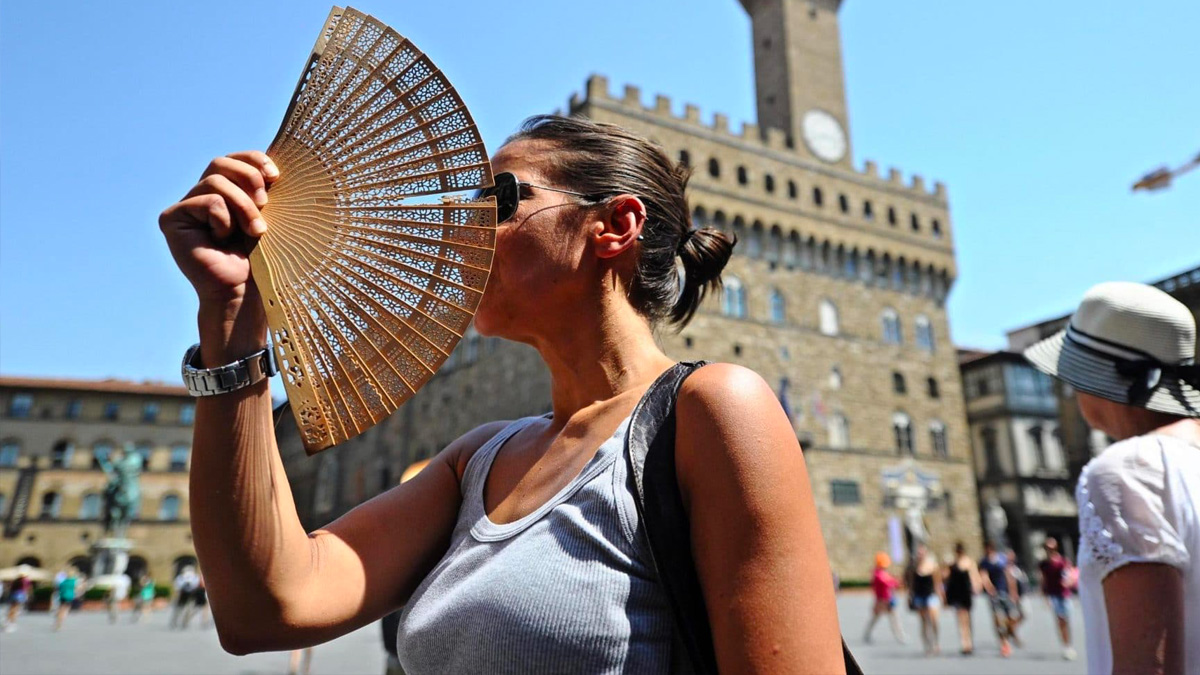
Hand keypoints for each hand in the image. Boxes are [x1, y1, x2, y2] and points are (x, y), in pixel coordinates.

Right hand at [160, 151, 278, 361]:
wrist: (246, 292)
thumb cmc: (263, 259)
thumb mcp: (269, 216)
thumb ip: (263, 188)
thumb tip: (272, 163)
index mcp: (226, 192)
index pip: (235, 159)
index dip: (254, 160)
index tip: (276, 176)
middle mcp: (201, 196)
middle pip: (220, 162)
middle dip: (249, 178)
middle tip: (265, 204)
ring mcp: (185, 207)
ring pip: (216, 181)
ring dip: (243, 206)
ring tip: (254, 232)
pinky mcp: (172, 219)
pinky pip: (206, 201)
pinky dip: (223, 219)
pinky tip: (222, 240)